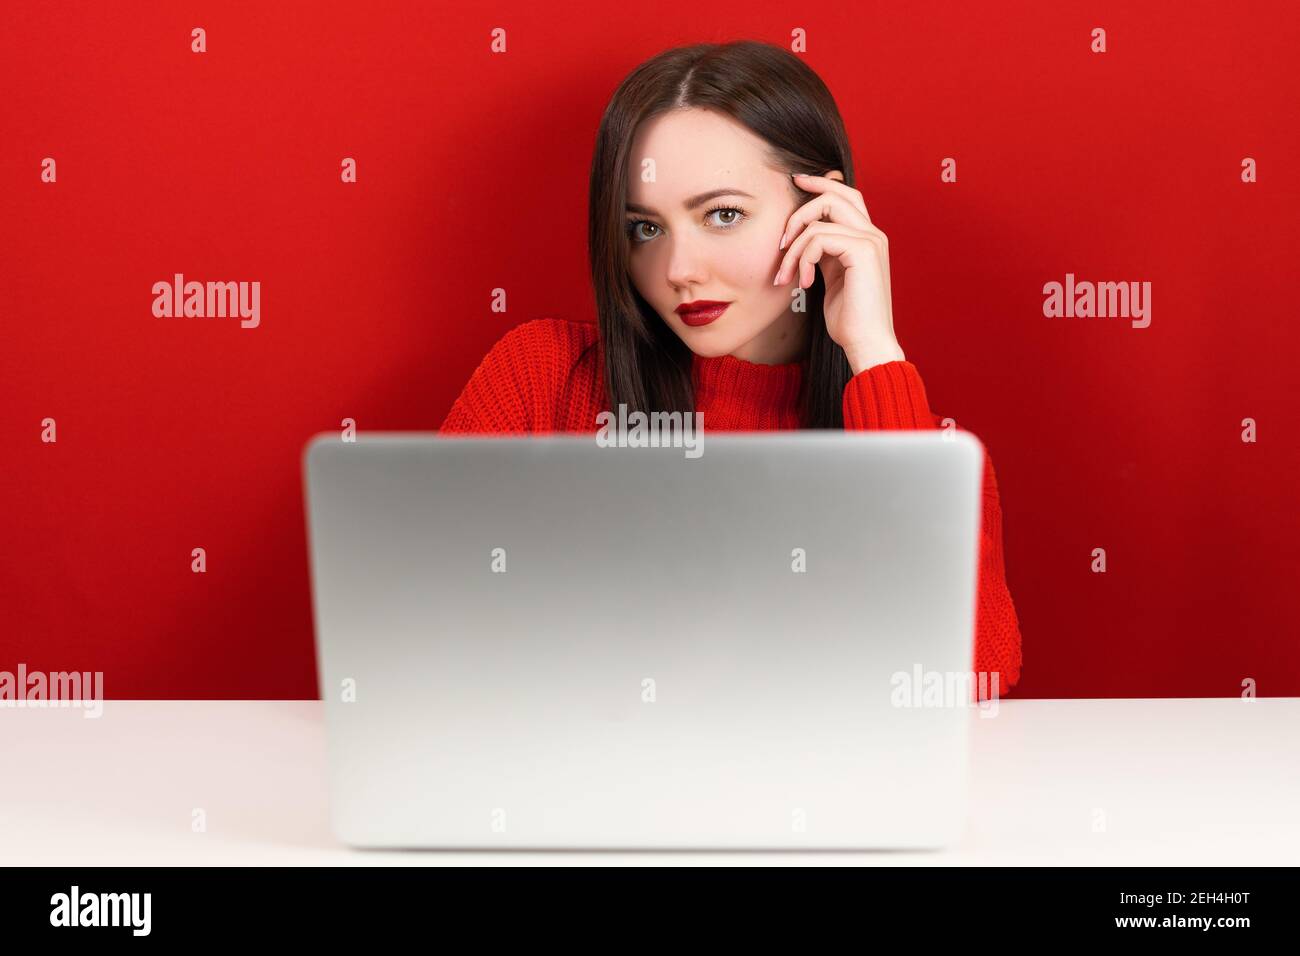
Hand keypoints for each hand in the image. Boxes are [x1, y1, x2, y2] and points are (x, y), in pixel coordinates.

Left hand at [773, 172, 904, 373]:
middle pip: (834, 195)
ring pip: (819, 219)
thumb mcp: (831, 278)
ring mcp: (871, 240)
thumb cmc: (848, 319)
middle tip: (781, 241)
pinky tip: (804, 283)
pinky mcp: (863, 251)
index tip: (795, 182)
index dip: (820, 184)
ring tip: (786, 275)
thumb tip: (803, 237)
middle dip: (800, 211)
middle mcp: (873, 234)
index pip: (845, 195)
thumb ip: (824, 253)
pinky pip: (819, 238)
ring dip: (793, 248)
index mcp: (867, 238)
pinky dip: (803, 259)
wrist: (866, 342)